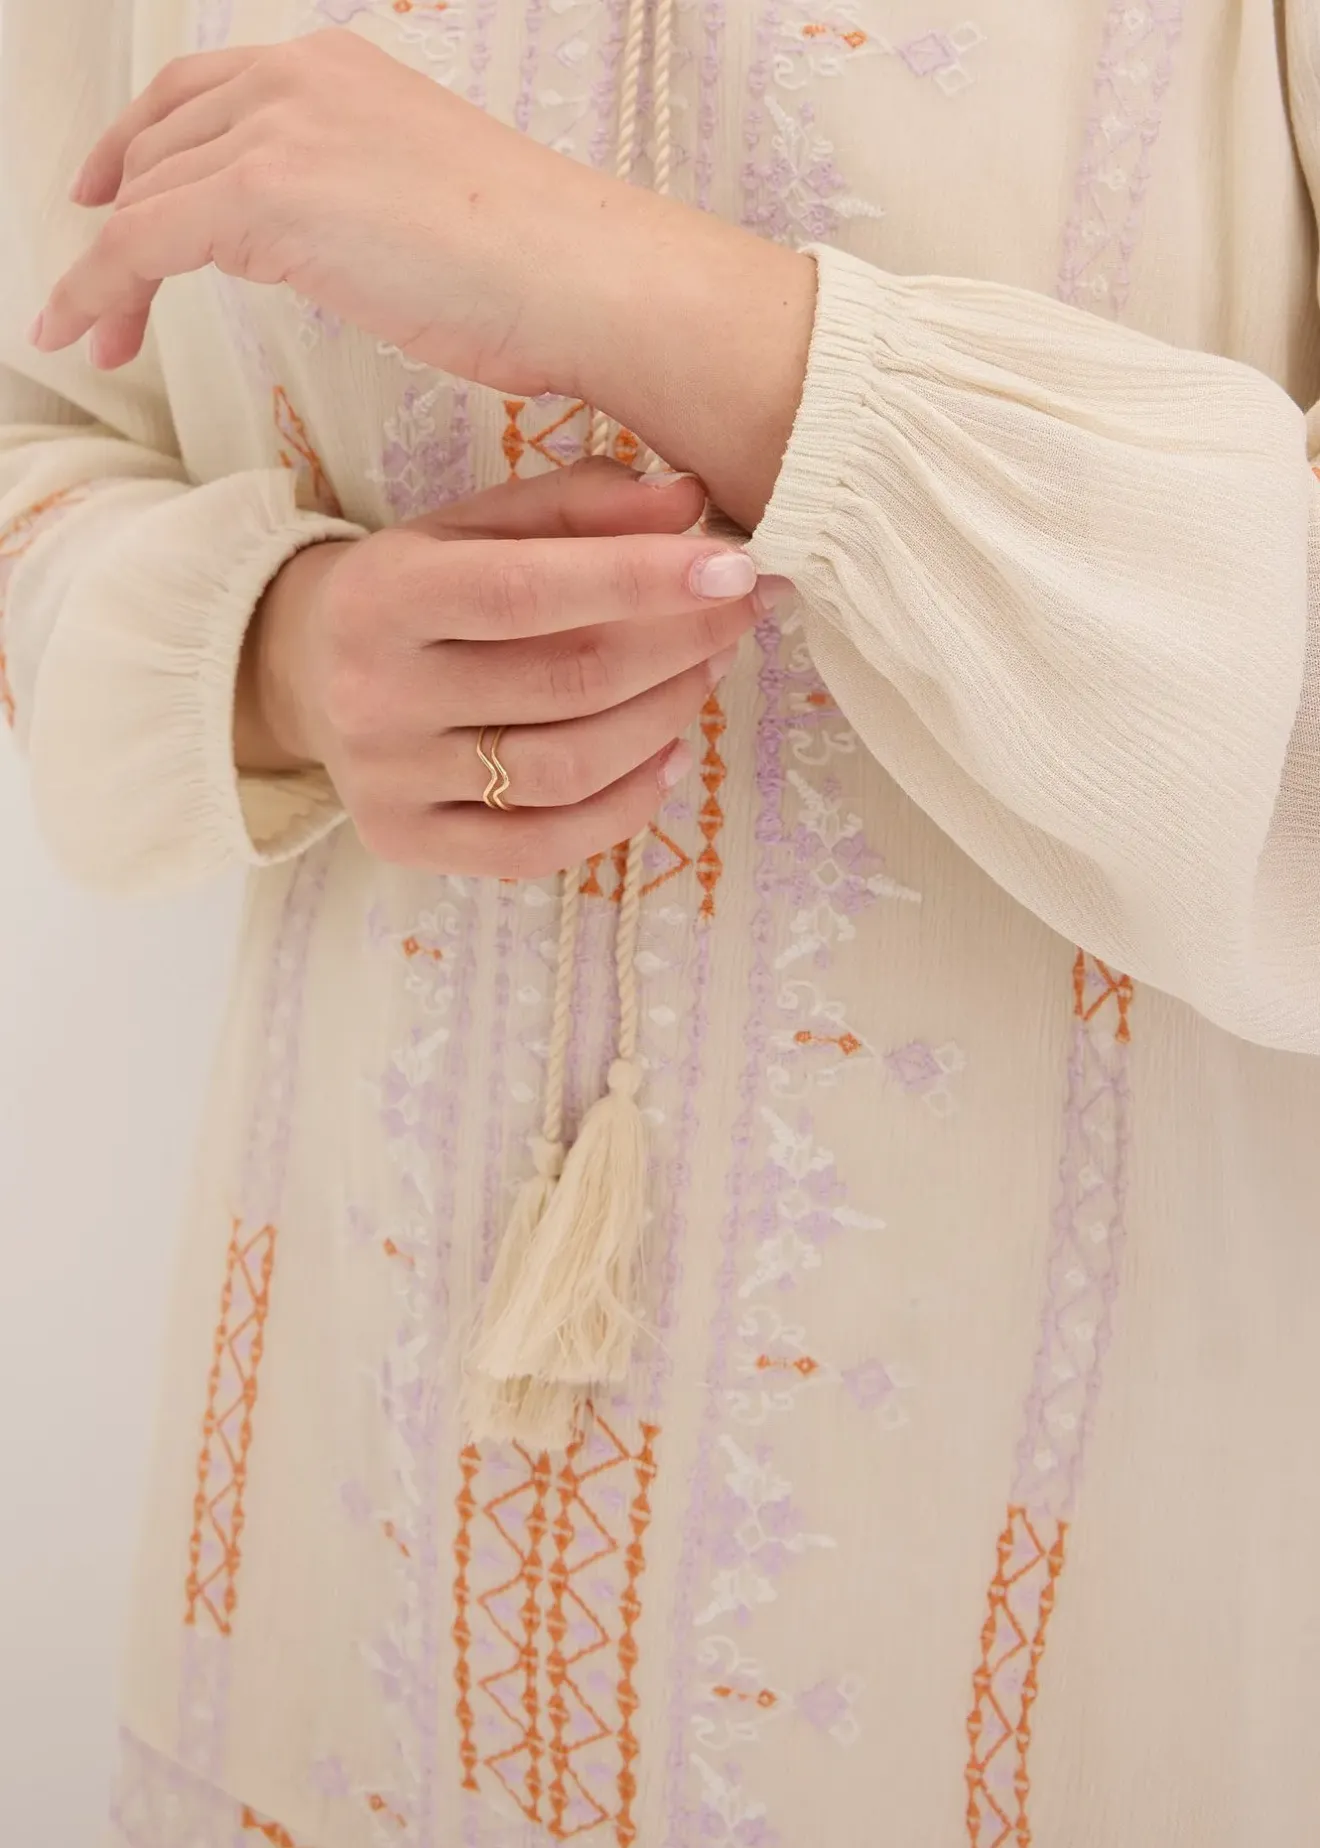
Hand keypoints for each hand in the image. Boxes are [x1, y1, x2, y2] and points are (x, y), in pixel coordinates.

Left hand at [33, 26, 816, 526]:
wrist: (589, 280)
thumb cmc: (544, 270)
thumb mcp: (434, 205)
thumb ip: (365, 199)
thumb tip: (341, 244)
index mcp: (342, 72)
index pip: (210, 96)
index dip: (150, 148)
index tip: (120, 197)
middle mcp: (298, 78)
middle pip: (161, 135)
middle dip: (117, 206)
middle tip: (95, 282)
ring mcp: (278, 130)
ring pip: (141, 196)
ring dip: (102, 270)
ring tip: (91, 335)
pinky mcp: (262, 195)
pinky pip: (135, 244)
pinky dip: (93, 290)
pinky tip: (79, 336)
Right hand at [238, 459, 769, 879]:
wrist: (308, 671)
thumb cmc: (422, 586)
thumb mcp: (480, 523)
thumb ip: (581, 505)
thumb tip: (689, 503)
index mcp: (382, 594)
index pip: (528, 591)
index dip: (641, 580)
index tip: (734, 567)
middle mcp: (374, 694)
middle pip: (564, 683)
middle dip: (676, 645)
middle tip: (739, 614)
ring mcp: (388, 781)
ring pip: (565, 769)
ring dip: (664, 718)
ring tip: (708, 671)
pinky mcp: (406, 842)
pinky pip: (541, 845)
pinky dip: (624, 806)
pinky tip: (669, 756)